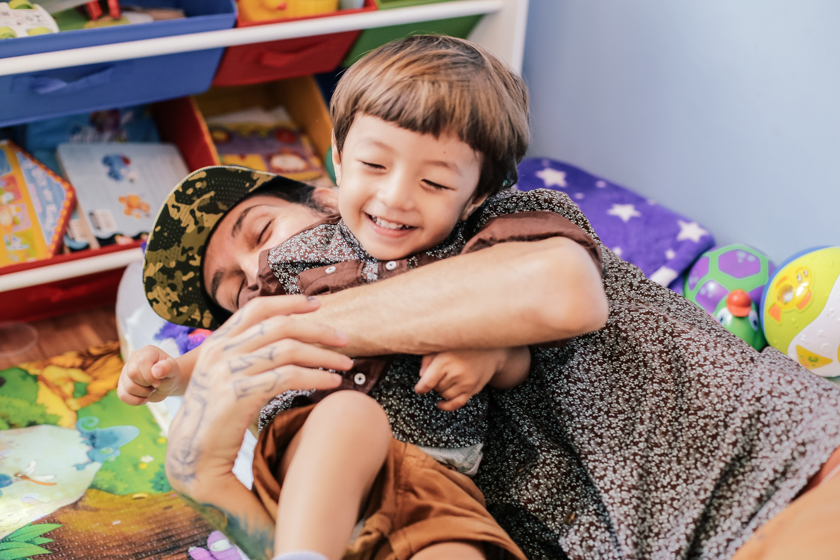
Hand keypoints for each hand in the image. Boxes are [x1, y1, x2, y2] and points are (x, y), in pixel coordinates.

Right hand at [118, 345, 184, 404]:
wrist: (167, 382)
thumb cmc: (170, 374)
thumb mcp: (174, 370)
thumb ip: (167, 368)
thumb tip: (155, 371)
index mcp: (147, 351)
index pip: (142, 362)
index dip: (150, 376)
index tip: (158, 382)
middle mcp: (133, 358)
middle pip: (132, 374)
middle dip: (146, 384)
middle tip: (155, 385)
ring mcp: (126, 371)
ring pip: (128, 387)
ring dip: (143, 393)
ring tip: (151, 389)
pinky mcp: (122, 383)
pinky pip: (122, 395)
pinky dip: (135, 400)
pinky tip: (144, 398)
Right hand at [165, 295, 352, 499]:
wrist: (188, 462)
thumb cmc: (213, 425)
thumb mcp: (225, 382)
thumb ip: (248, 361)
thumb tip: (280, 348)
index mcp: (216, 344)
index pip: (257, 310)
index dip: (289, 302)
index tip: (317, 304)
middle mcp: (219, 352)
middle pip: (280, 325)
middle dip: (318, 328)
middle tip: (345, 339)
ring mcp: (227, 371)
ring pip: (289, 349)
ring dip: (324, 355)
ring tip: (347, 365)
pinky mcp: (238, 394)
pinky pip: (288, 376)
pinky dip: (316, 377)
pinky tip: (332, 384)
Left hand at [414, 349, 506, 410]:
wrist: (489, 350)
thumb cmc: (462, 347)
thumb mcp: (441, 347)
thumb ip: (428, 360)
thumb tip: (421, 376)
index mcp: (444, 361)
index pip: (427, 383)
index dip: (420, 388)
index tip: (419, 388)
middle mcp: (455, 373)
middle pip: (436, 388)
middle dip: (433, 384)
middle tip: (437, 374)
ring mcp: (465, 383)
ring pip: (445, 396)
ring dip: (441, 391)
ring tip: (444, 380)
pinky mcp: (473, 389)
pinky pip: (457, 404)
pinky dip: (447, 406)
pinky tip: (440, 403)